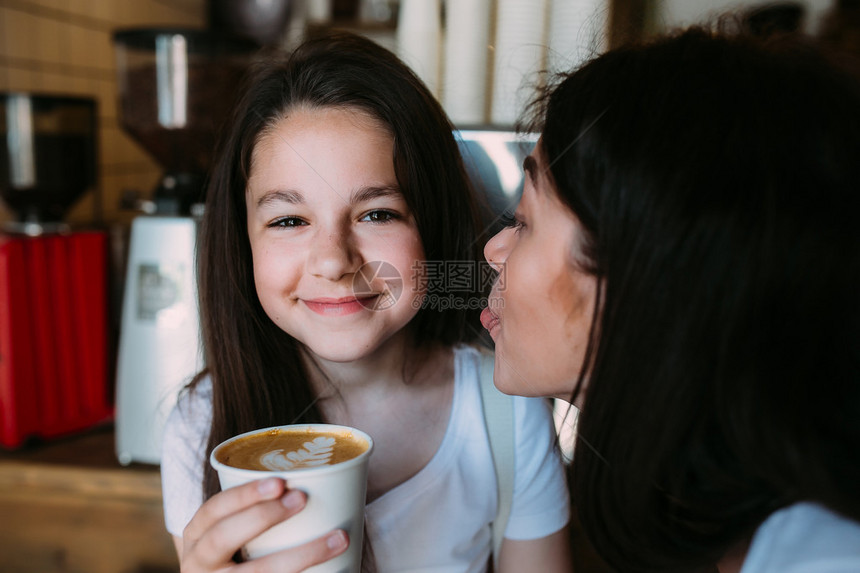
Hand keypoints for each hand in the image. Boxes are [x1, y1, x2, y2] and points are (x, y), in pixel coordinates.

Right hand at [177, 477, 348, 571]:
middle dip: (263, 516)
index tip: (280, 481)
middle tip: (302, 498)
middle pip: (223, 538)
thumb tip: (322, 476)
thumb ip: (257, 508)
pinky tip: (329, 571)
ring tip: (338, 539)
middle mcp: (198, 562)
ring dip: (300, 556)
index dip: (244, 495)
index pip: (213, 509)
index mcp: (196, 534)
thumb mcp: (232, 528)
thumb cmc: (238, 549)